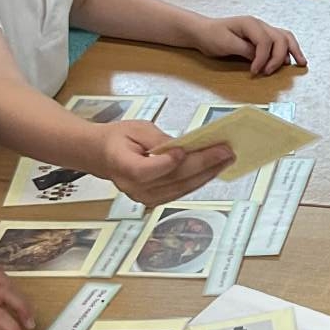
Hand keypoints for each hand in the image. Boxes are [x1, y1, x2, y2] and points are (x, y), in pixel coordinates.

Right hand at [97, 119, 235, 204]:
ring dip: (207, 173)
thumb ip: (158, 139)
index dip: (165, 163)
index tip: (182, 150)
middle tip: (226, 151)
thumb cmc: (119, 139)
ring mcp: (144, 197)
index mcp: (121, 165)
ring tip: (226, 159)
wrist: (103, 156)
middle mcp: (133, 187)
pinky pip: (181, 191)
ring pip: (182, 187)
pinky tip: (214, 168)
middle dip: (203, 164)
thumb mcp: (136, 128)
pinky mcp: (155, 201)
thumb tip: (183, 146)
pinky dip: (199, 179)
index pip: (144, 171)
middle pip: (172, 179)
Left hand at [196, 16, 306, 76]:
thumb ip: (245, 50)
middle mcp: (260, 25)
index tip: (255, 71)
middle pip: (280, 39)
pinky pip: (281, 40)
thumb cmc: (212, 36)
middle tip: (268, 72)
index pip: (266, 41)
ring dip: (293, 51)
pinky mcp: (262, 37)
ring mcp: (263, 30)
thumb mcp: (225, 43)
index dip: (263, 58)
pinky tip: (294, 58)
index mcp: (251, 24)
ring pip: (285, 37)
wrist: (203, 32)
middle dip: (278, 57)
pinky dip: (289, 50)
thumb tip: (260, 58)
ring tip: (300, 63)